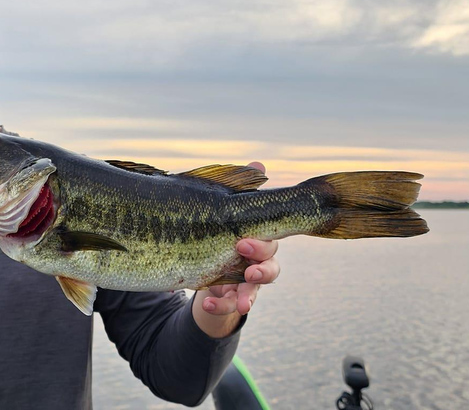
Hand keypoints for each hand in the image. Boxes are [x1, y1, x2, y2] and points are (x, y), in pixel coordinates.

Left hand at [200, 161, 278, 316]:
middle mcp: (256, 259)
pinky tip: (205, 303)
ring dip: (250, 295)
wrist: (198, 261)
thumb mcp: (220, 207)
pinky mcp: (231, 296)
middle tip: (245, 265)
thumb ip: (239, 190)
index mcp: (256, 235)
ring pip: (256, 289)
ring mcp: (245, 280)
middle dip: (260, 265)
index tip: (242, 242)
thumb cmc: (216, 226)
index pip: (269, 237)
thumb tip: (259, 163)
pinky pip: (230, 304)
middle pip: (270, 263)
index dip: (261, 242)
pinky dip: (220, 306)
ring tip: (242, 303)